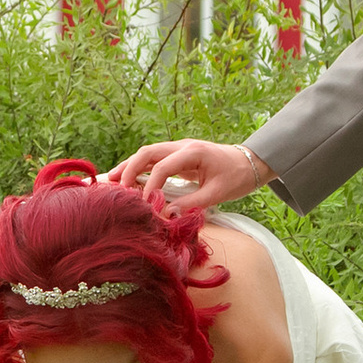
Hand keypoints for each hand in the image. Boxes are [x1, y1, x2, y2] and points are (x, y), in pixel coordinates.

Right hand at [112, 139, 273, 212]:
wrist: (250, 162)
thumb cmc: (236, 177)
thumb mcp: (217, 194)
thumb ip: (191, 204)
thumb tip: (166, 216)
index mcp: (193, 152)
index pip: (164, 165)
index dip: (151, 184)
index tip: (144, 203)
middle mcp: (182, 146)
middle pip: (148, 152)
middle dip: (130, 168)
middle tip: (116, 188)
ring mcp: (178, 148)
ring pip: (147, 153)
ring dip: (130, 166)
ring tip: (112, 182)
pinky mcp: (178, 155)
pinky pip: (153, 159)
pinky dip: (139, 168)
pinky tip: (127, 180)